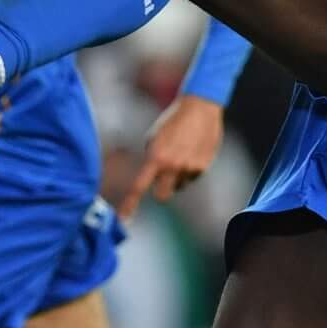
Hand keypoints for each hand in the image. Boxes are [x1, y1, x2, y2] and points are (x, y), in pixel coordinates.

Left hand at [119, 94, 224, 219]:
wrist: (199, 108)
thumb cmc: (171, 123)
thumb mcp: (153, 139)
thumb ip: (152, 161)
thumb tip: (152, 179)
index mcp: (155, 157)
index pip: (139, 187)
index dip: (130, 205)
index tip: (123, 219)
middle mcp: (172, 166)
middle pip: (162, 196)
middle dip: (160, 191)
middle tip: (161, 180)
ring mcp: (189, 168)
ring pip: (179, 186)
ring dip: (177, 177)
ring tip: (181, 154)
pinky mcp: (203, 167)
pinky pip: (192, 177)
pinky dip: (191, 169)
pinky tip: (192, 151)